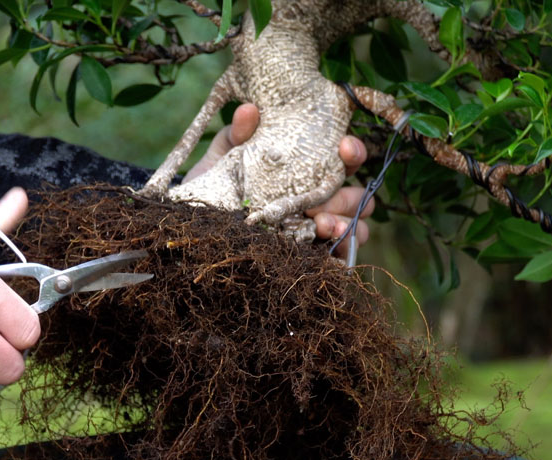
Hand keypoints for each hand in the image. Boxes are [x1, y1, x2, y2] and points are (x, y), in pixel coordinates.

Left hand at [185, 103, 372, 256]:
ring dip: (345, 226)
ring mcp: (317, 228)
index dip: (352, 152)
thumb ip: (238, 134)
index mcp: (308, 170)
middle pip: (354, 196)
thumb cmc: (216, 183)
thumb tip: (249, 110)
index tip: (344, 147)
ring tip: (322, 226)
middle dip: (347, 198)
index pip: (344, 158)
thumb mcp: (223, 157)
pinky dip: (341, 253)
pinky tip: (328, 249)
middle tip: (321, 204)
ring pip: (353, 227)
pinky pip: (340, 257)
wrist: (197, 223)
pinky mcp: (310, 256)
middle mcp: (319, 198)